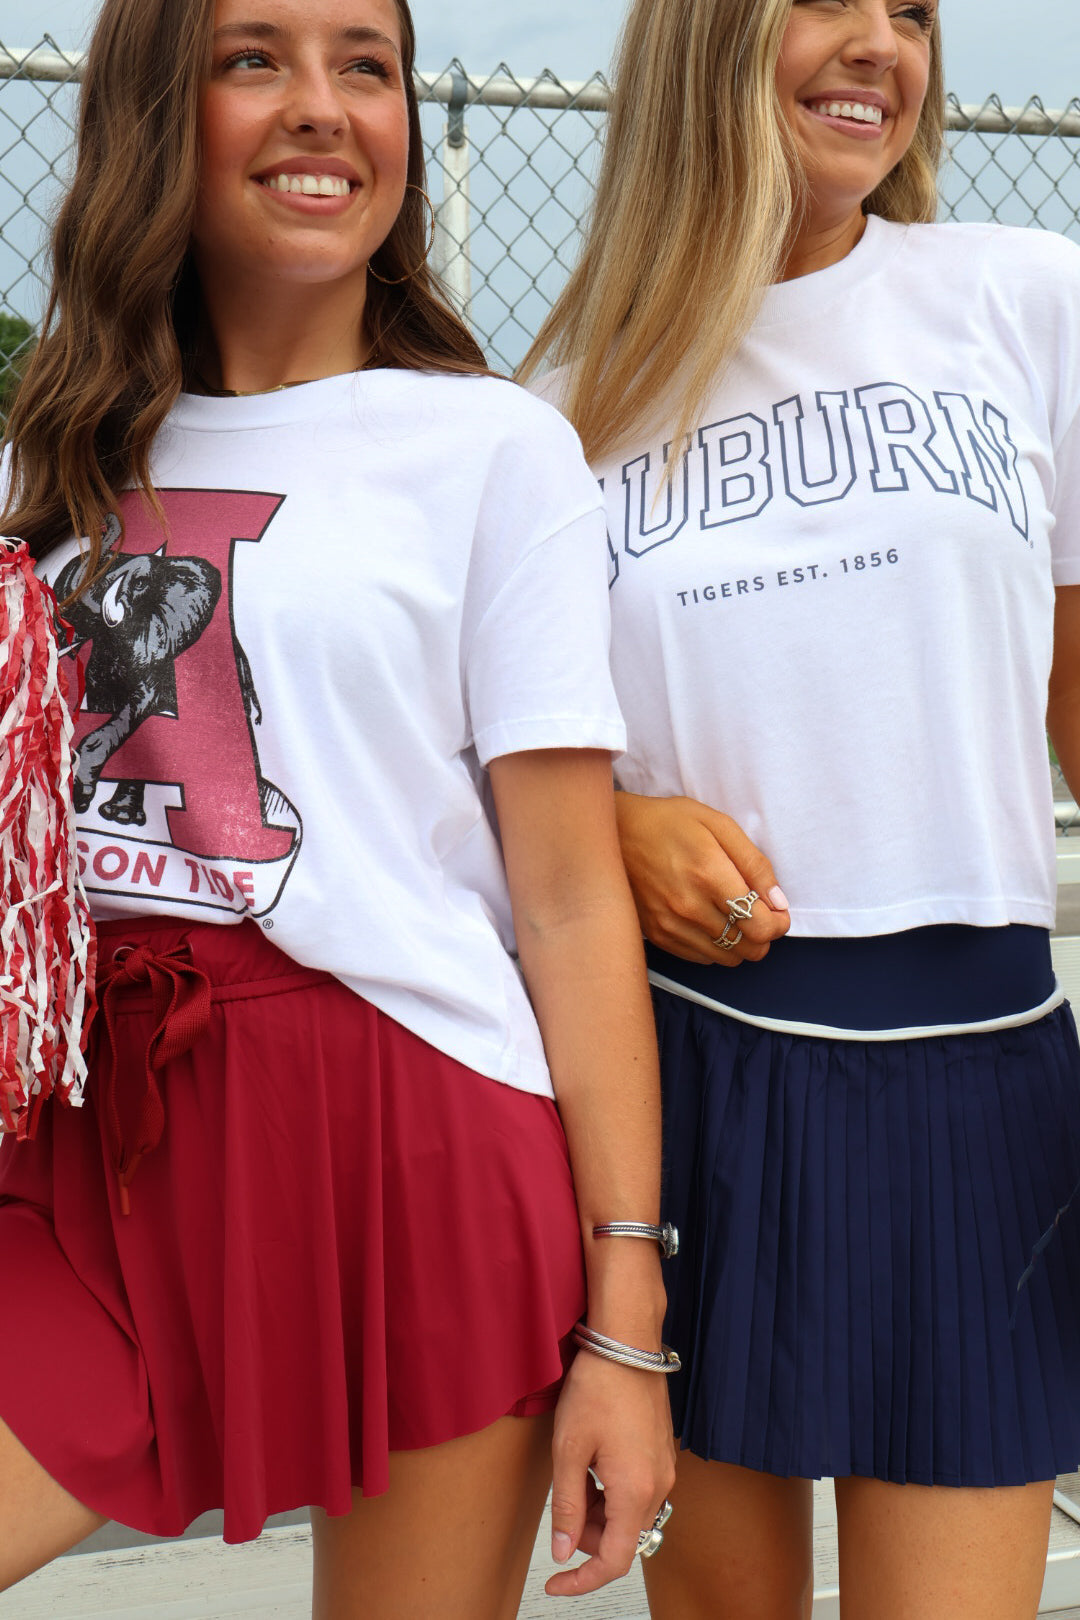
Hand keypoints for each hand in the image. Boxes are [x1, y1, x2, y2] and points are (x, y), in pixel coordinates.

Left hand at [545, 1349, 675, 1596]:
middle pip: (624, 1540)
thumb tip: (564, 1553)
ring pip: (631, 1517)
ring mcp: (664, 1470)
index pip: (615, 1560)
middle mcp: (659, 1486)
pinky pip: (640, 1494)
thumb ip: (567, 1507)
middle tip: (563, 1505)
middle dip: (589, 1537)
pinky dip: (614, 1495)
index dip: (583, 1580)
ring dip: (601, 1514)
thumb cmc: (598, 1388)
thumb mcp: (569, 1450)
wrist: (627, 1344)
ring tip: (577, 1475)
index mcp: (636, 1491)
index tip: (555, 1583)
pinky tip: (595, 1465)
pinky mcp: (663, 1455)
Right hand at [615, 792, 790, 965]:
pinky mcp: (658, 935)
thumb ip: (754, 863)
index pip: (761, 925)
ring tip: (734, 916)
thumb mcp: (718, 824)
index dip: (780, 924)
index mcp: (709, 874)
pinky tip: (711, 921)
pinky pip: (703, 958)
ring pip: (728, 958)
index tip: (779, 912)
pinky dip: (716, 946)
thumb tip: (778, 901)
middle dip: (764, 934)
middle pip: (749, 948)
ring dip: (741, 943)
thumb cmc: (669, 822)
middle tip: (759, 913)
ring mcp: (671, 925)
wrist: (615, 834)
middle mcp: (689, 906)